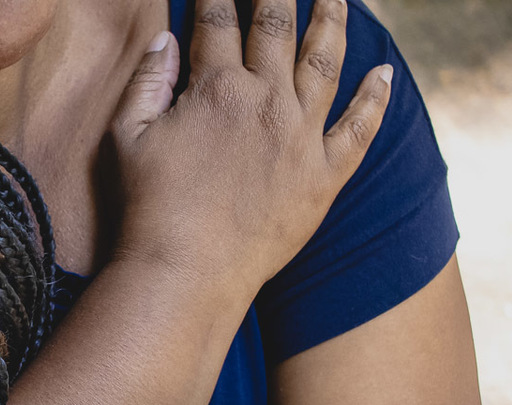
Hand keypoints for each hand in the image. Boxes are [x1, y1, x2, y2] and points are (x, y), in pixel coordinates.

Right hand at [111, 0, 391, 287]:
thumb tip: (164, 40)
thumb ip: (147, 82)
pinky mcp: (324, 176)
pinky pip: (361, 128)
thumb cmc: (149, 208)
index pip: (218, 22)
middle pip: (278, 28)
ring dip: (333, 22)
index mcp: (217, 89)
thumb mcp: (127, 138)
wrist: (188, 273)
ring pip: (326, 62)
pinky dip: (375, 98)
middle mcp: (267, 101)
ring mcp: (302, 137)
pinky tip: (384, 73)